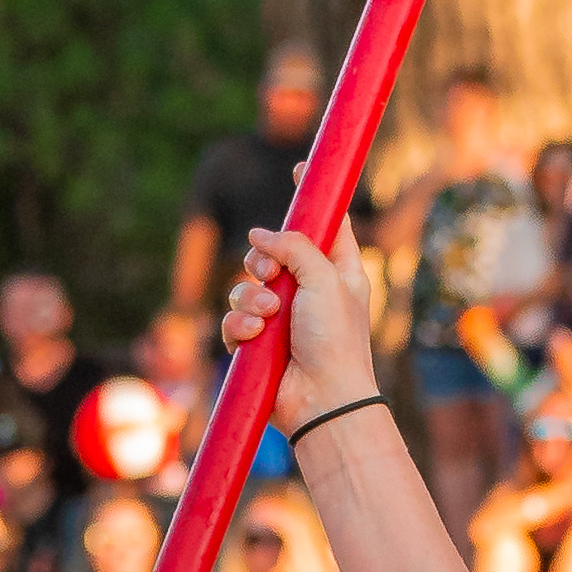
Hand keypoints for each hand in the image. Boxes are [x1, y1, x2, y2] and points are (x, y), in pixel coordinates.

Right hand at [238, 216, 382, 429]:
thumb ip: (294, 246)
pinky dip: (239, 327)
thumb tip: (260, 236)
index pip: (326, 225)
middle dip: (263, 259)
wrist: (323, 401)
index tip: (300, 170)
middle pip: (273, 253)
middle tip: (271, 273)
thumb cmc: (336, 340)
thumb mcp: (325, 279)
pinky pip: (234, 322)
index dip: (313, 199)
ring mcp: (282, 320)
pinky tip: (253, 338)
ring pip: (246, 288)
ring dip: (250, 299)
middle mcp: (309, 292)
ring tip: (268, 317)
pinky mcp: (258, 346)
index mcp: (338, 272)